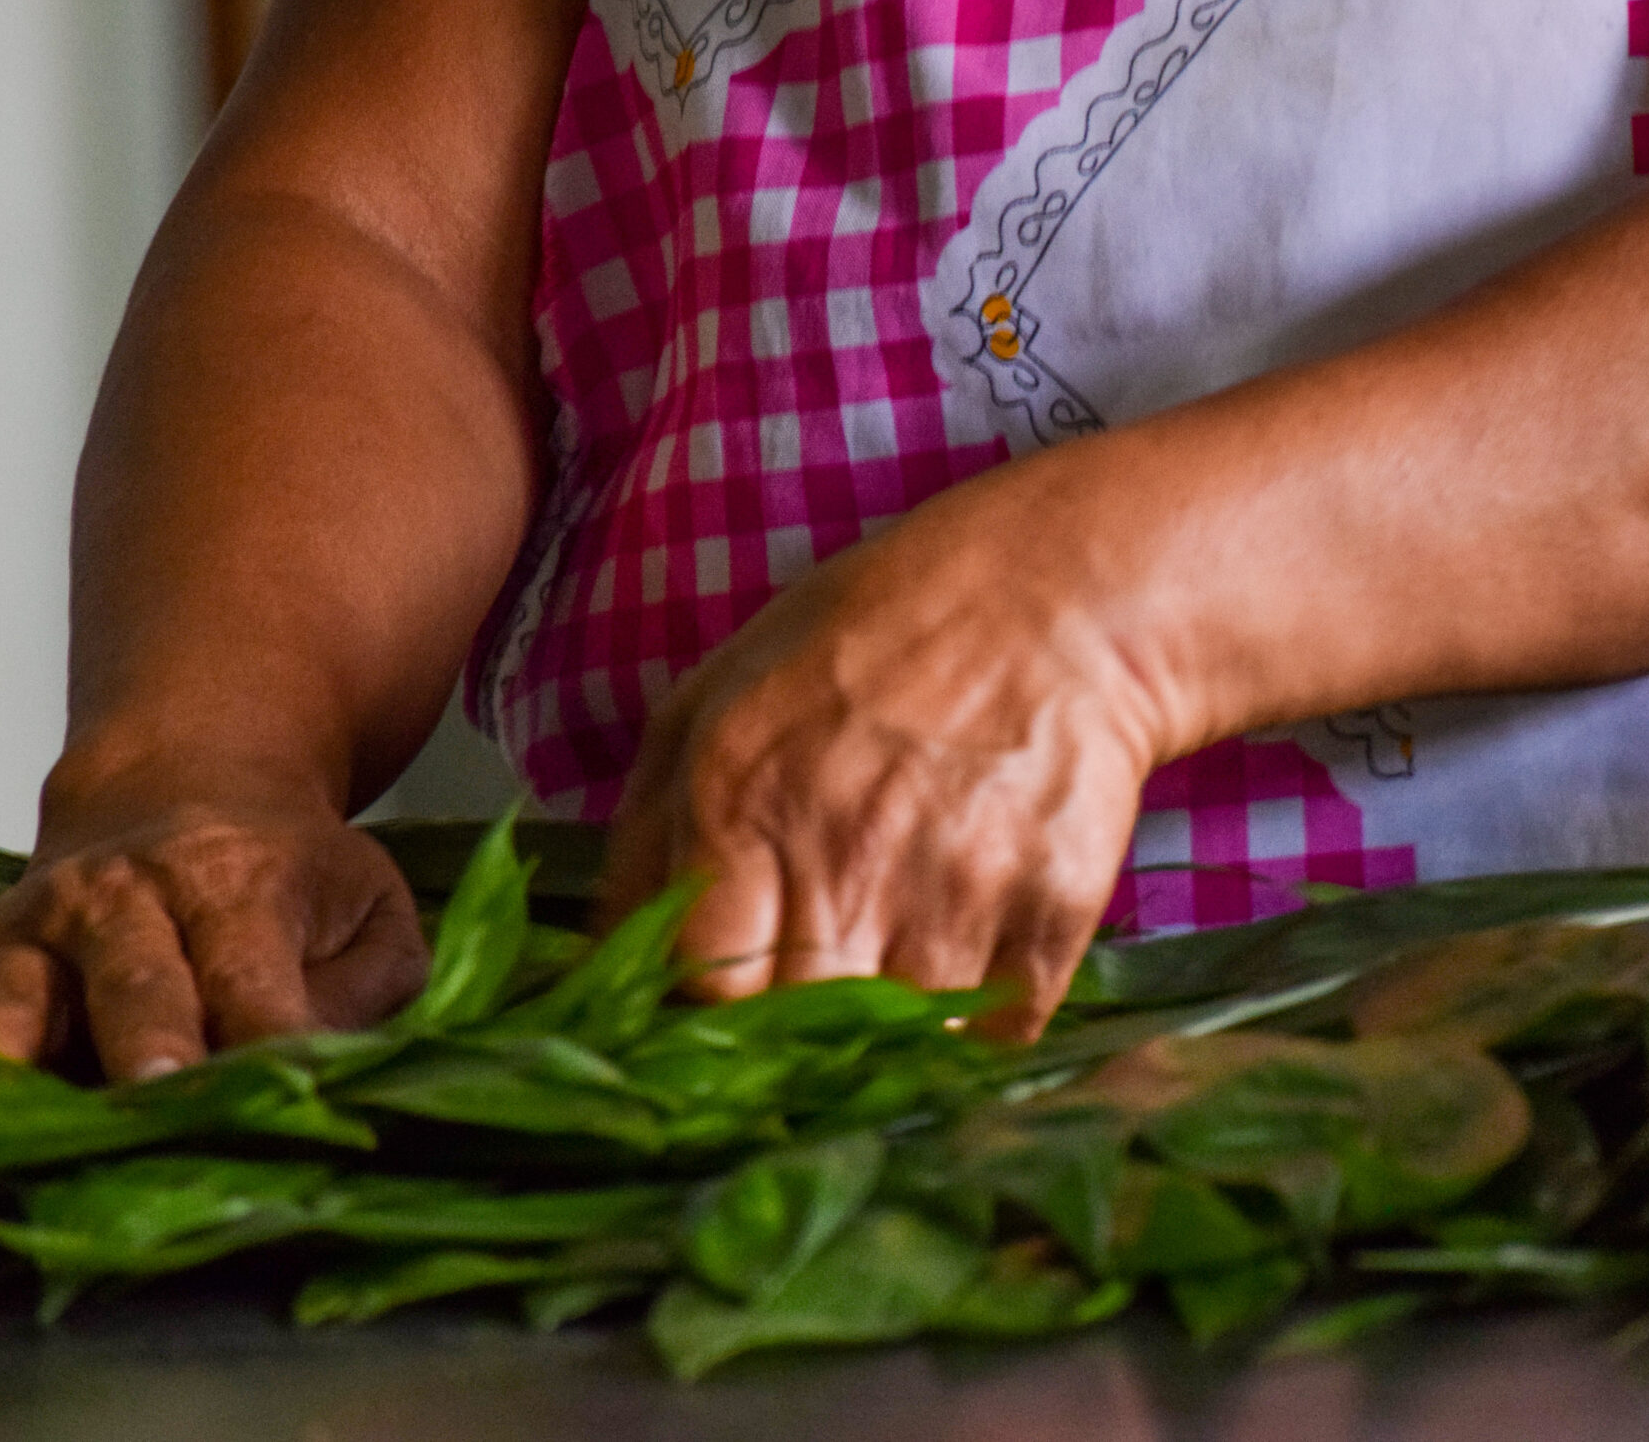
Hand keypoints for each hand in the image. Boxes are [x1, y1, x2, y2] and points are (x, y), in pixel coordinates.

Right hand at [0, 793, 429, 1084]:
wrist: (190, 777)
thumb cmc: (292, 871)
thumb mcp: (368, 911)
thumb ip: (364, 988)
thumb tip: (322, 1060)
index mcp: (239, 887)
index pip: (255, 978)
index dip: (266, 1036)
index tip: (272, 1093)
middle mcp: (127, 902)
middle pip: (130, 982)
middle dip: (137, 1040)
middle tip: (141, 1096)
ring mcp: (36, 930)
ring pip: (4, 995)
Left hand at [599, 483, 1167, 1041]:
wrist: (1056, 598)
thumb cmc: (868, 643)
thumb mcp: (714, 700)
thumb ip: (643, 841)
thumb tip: (591, 973)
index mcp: (740, 797)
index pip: (696, 987)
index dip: (700, 1018)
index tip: (713, 1012)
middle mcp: (846, 851)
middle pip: (795, 1035)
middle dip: (789, 1039)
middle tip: (802, 1003)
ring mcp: (957, 886)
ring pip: (896, 1049)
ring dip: (883, 1041)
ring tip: (885, 974)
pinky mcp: (1055, 907)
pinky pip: (997, 1036)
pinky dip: (973, 1031)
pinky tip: (960, 967)